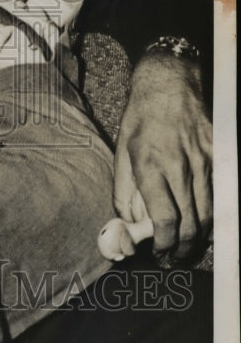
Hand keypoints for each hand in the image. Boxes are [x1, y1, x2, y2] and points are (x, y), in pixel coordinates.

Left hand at [113, 50, 212, 258]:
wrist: (170, 84)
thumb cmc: (141, 116)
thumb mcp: (121, 150)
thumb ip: (123, 189)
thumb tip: (126, 219)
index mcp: (152, 166)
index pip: (165, 219)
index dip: (162, 243)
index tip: (157, 252)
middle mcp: (181, 167)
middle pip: (190, 224)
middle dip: (182, 249)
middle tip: (173, 259)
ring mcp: (205, 163)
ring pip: (209, 214)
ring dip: (198, 238)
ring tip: (186, 248)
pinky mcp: (220, 157)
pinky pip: (219, 196)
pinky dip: (212, 216)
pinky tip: (202, 225)